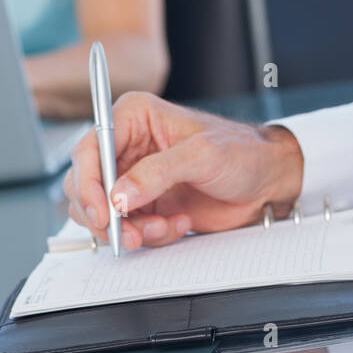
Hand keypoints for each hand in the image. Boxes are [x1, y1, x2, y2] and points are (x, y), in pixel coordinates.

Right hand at [61, 91, 303, 250]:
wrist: (266, 182)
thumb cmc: (241, 152)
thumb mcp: (201, 155)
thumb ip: (157, 173)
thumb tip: (119, 195)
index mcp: (133, 118)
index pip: (90, 149)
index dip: (88, 184)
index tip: (102, 213)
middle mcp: (127, 146)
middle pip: (86, 185)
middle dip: (106, 215)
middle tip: (129, 233)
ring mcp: (133, 178)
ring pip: (102, 212)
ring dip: (129, 229)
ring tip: (163, 227)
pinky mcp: (144, 205)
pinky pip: (126, 228)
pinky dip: (147, 235)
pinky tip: (178, 224)